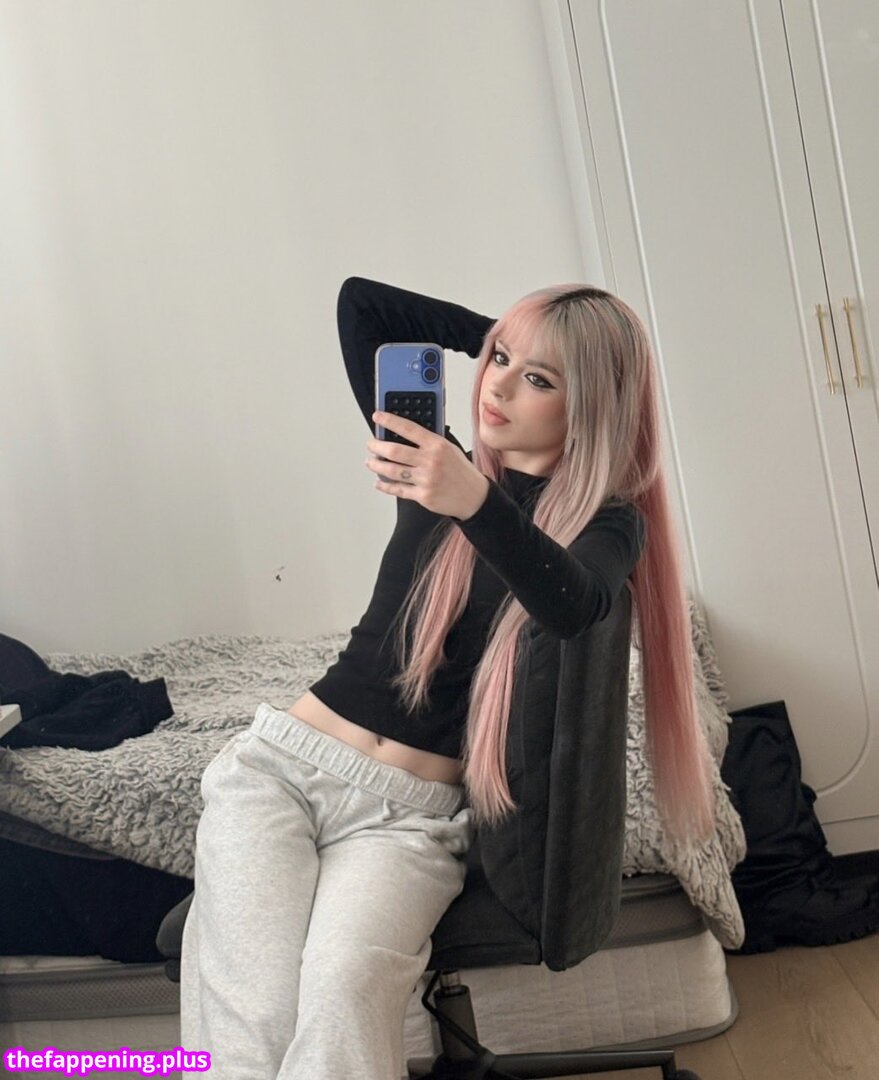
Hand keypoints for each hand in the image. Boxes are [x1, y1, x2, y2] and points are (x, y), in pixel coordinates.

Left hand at [367, 411, 488, 519]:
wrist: (474, 496)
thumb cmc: (461, 472)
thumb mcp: (450, 448)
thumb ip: (430, 441)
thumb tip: (404, 433)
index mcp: (437, 445)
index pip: (408, 428)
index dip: (389, 421)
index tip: (377, 417)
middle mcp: (431, 461)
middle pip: (395, 451)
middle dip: (377, 446)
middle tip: (371, 444)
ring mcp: (426, 479)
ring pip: (392, 471)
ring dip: (377, 466)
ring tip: (371, 462)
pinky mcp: (423, 496)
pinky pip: (398, 490)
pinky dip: (385, 486)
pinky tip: (379, 482)